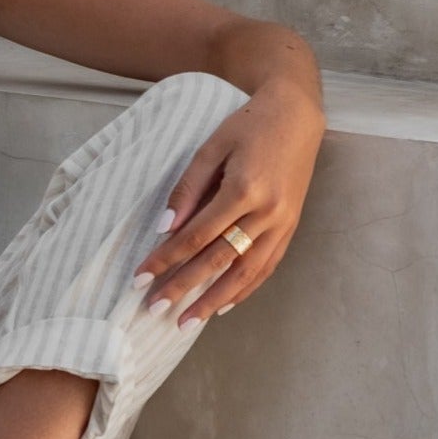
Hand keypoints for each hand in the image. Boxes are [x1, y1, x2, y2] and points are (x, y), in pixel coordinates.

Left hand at [132, 77, 324, 323]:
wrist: (296, 116)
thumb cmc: (248, 126)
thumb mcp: (210, 148)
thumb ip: (187, 189)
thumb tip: (164, 228)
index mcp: (243, 189)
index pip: (195, 236)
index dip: (166, 259)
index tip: (140, 278)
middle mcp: (266, 212)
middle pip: (217, 260)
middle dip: (183, 287)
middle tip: (154, 309)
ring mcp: (283, 223)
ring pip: (244, 272)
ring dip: (213, 301)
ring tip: (186, 322)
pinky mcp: (291, 227)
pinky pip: (266, 267)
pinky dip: (244, 289)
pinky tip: (222, 305)